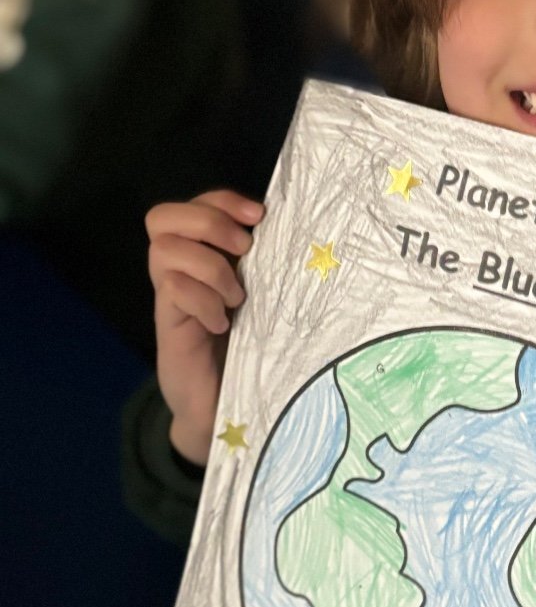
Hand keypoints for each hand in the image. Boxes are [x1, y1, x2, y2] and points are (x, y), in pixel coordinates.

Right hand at [146, 190, 263, 464]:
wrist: (223, 406)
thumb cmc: (251, 345)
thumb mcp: (263, 295)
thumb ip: (267, 263)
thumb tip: (302, 228)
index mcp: (206, 255)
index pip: (196, 204)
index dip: (222, 200)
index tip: (260, 216)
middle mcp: (180, 270)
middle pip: (163, 217)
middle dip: (208, 223)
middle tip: (244, 249)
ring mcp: (169, 298)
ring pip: (165, 250)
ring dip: (209, 267)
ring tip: (237, 297)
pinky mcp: (168, 327)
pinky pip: (171, 291)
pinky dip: (203, 302)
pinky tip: (223, 323)